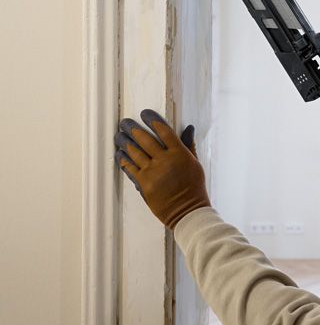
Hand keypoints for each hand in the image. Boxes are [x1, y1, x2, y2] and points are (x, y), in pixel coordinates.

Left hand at [114, 109, 210, 228]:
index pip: (164, 130)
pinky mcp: (143, 183)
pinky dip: (123, 159)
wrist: (187, 210)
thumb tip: (188, 128)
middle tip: (125, 122)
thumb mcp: (195, 164)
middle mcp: (164, 160)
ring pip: (134, 152)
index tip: (145, 113)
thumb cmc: (194, 187)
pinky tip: (119, 153)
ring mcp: (152, 172)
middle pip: (145, 139)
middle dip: (133, 128)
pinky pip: (130, 168)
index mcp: (179, 153)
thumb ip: (188, 145)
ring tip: (118, 135)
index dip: (153, 119)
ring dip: (124, 142)